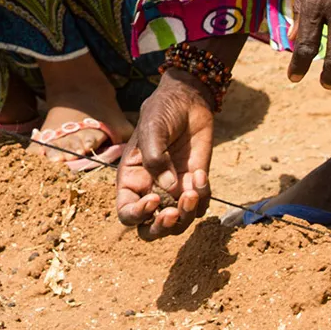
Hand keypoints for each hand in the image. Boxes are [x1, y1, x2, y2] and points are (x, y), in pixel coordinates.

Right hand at [115, 71, 216, 238]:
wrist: (189, 101)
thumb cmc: (162, 112)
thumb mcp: (152, 129)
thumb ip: (155, 157)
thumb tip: (169, 189)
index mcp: (132, 179)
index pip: (127, 212)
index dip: (137, 214)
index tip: (154, 200)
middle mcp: (151, 190)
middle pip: (150, 228)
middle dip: (162, 228)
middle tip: (173, 213)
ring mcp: (174, 190)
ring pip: (178, 223)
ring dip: (186, 213)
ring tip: (194, 189)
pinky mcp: (195, 185)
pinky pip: (200, 206)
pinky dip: (203, 195)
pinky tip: (200, 173)